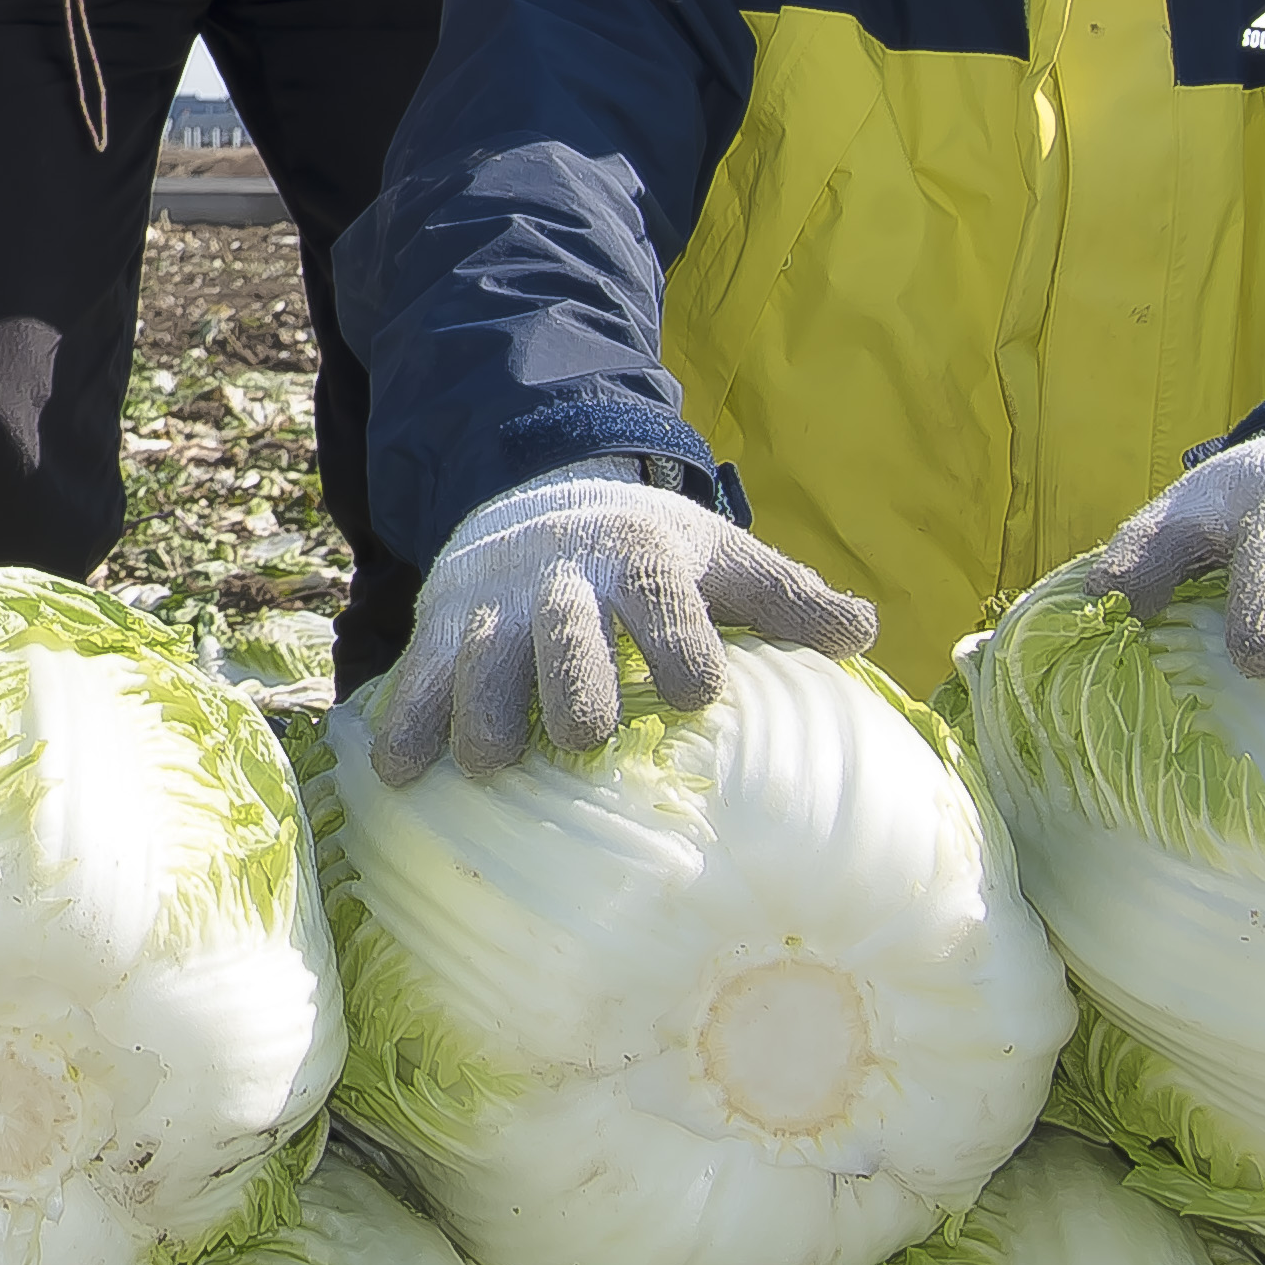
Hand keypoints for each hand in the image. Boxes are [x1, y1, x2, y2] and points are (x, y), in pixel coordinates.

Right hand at [368, 464, 880, 779]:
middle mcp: (565, 580)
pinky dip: (406, 721)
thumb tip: (864, 636)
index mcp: (643, 560)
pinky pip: (416, 675)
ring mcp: (497, 604)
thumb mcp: (721, 555)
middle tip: (581, 734)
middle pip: (564, 632)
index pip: (664, 598)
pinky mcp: (443, 623)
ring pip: (480, 658)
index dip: (680, 643)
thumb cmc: (650, 552)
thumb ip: (789, 598)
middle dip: (569, 682)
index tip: (698, 693)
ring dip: (480, 711)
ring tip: (487, 766)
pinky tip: (400, 770)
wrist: (539, 494)